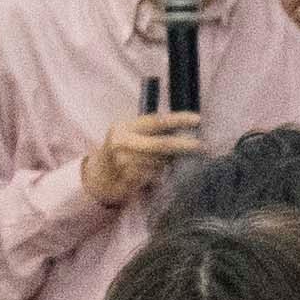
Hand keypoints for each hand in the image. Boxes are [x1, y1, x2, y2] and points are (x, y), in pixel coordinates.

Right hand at [83, 110, 201, 208]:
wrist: (98, 177)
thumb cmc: (120, 151)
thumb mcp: (129, 134)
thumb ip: (151, 131)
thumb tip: (185, 129)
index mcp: (124, 128)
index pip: (156, 121)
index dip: (178, 120)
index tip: (197, 119)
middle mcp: (122, 144)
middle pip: (161, 145)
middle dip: (183, 145)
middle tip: (201, 146)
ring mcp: (124, 164)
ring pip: (161, 162)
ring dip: (170, 162)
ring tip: (167, 161)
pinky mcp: (128, 181)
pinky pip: (155, 176)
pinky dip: (160, 174)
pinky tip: (156, 173)